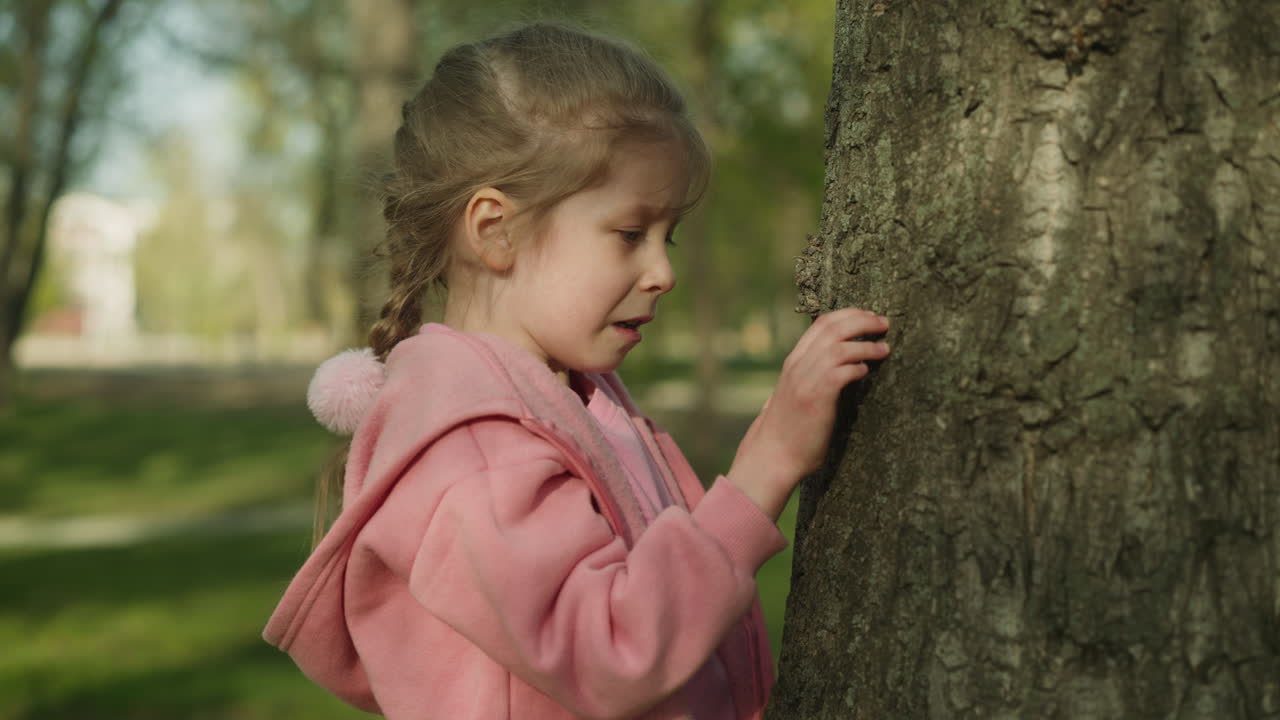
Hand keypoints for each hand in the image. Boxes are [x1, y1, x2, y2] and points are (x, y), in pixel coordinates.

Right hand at [727, 308, 890, 520]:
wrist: (773, 456)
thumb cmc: (788, 431)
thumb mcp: (795, 394)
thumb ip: (810, 377)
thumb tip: (838, 369)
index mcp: (794, 361)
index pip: (821, 324)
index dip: (848, 314)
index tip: (868, 316)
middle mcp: (798, 365)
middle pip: (833, 328)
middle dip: (863, 320)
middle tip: (884, 324)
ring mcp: (806, 380)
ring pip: (841, 346)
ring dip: (867, 345)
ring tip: (885, 349)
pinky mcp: (817, 397)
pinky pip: (843, 371)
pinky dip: (858, 366)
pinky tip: (866, 372)